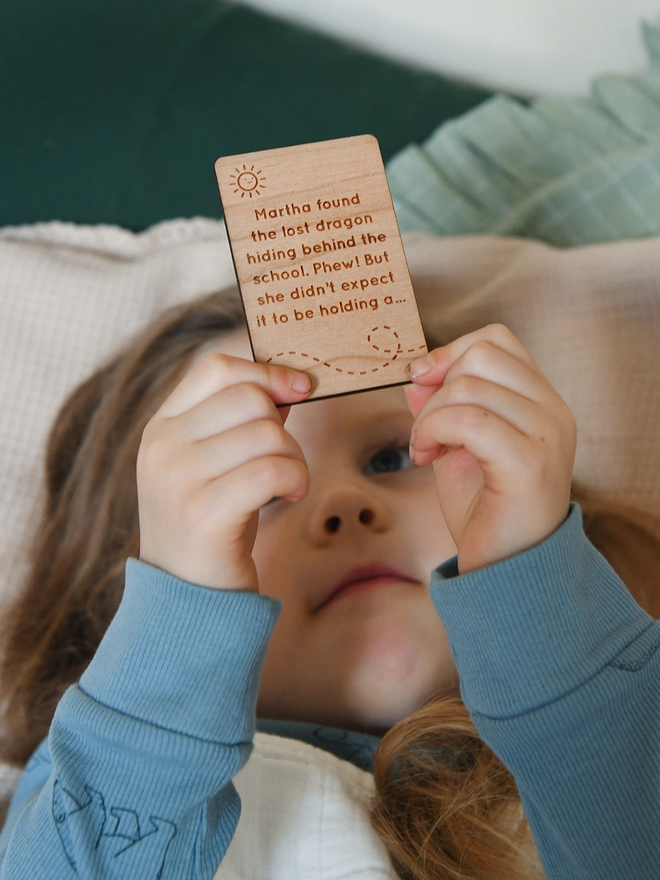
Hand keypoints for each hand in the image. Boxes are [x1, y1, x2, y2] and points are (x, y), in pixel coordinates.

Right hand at [137, 354, 311, 589]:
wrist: (187, 597)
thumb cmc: (212, 525)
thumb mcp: (215, 466)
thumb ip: (240, 423)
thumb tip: (288, 383)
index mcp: (162, 428)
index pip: (216, 369)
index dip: (266, 372)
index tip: (301, 388)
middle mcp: (162, 447)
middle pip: (249, 398)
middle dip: (285, 426)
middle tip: (286, 461)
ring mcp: (178, 478)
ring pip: (267, 433)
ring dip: (294, 458)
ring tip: (287, 484)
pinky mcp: (204, 512)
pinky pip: (272, 469)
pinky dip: (295, 478)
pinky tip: (289, 495)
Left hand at [405, 324, 575, 572]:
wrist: (508, 570)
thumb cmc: (487, 512)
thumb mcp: (457, 449)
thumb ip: (443, 408)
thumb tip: (417, 375)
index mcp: (541, 402)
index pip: (497, 339)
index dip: (450, 351)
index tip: (422, 382)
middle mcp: (552, 411)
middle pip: (482, 353)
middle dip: (437, 385)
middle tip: (425, 428)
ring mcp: (546, 435)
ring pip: (470, 385)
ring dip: (429, 415)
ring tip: (424, 448)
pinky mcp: (529, 463)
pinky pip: (470, 420)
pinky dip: (434, 430)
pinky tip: (426, 457)